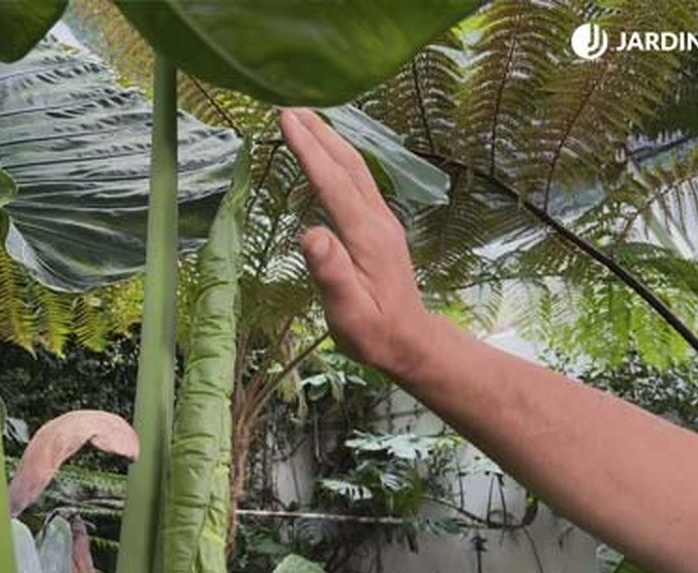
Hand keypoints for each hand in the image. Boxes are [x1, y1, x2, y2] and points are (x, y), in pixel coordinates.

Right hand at [278, 108, 430, 375]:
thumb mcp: (349, 312)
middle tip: (288, 106)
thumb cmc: (375, 333)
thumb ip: (331, 272)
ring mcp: (383, 221)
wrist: (411, 342)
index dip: (309, 150)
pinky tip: (328, 155)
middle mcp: (378, 220)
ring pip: (356, 170)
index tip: (286, 120)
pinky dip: (339, 159)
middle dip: (319, 133)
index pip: (333, 183)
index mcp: (367, 236)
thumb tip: (310, 233)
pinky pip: (359, 182)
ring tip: (305, 118)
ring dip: (331, 141)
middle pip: (348, 165)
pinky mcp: (381, 227)